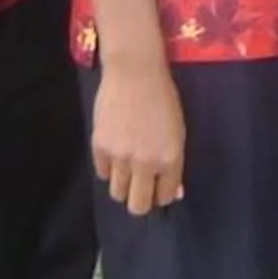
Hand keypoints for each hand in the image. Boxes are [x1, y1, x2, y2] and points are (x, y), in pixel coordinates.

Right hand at [92, 62, 186, 215]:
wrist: (134, 72)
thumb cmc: (163, 98)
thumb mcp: (177, 131)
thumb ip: (174, 165)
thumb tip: (175, 193)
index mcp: (169, 159)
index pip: (165, 197)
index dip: (162, 194)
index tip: (159, 186)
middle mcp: (145, 163)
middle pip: (138, 206)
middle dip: (141, 200)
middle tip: (141, 187)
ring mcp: (119, 157)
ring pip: (117, 193)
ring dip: (124, 185)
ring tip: (127, 168)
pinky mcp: (99, 148)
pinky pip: (102, 173)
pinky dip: (109, 168)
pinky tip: (116, 152)